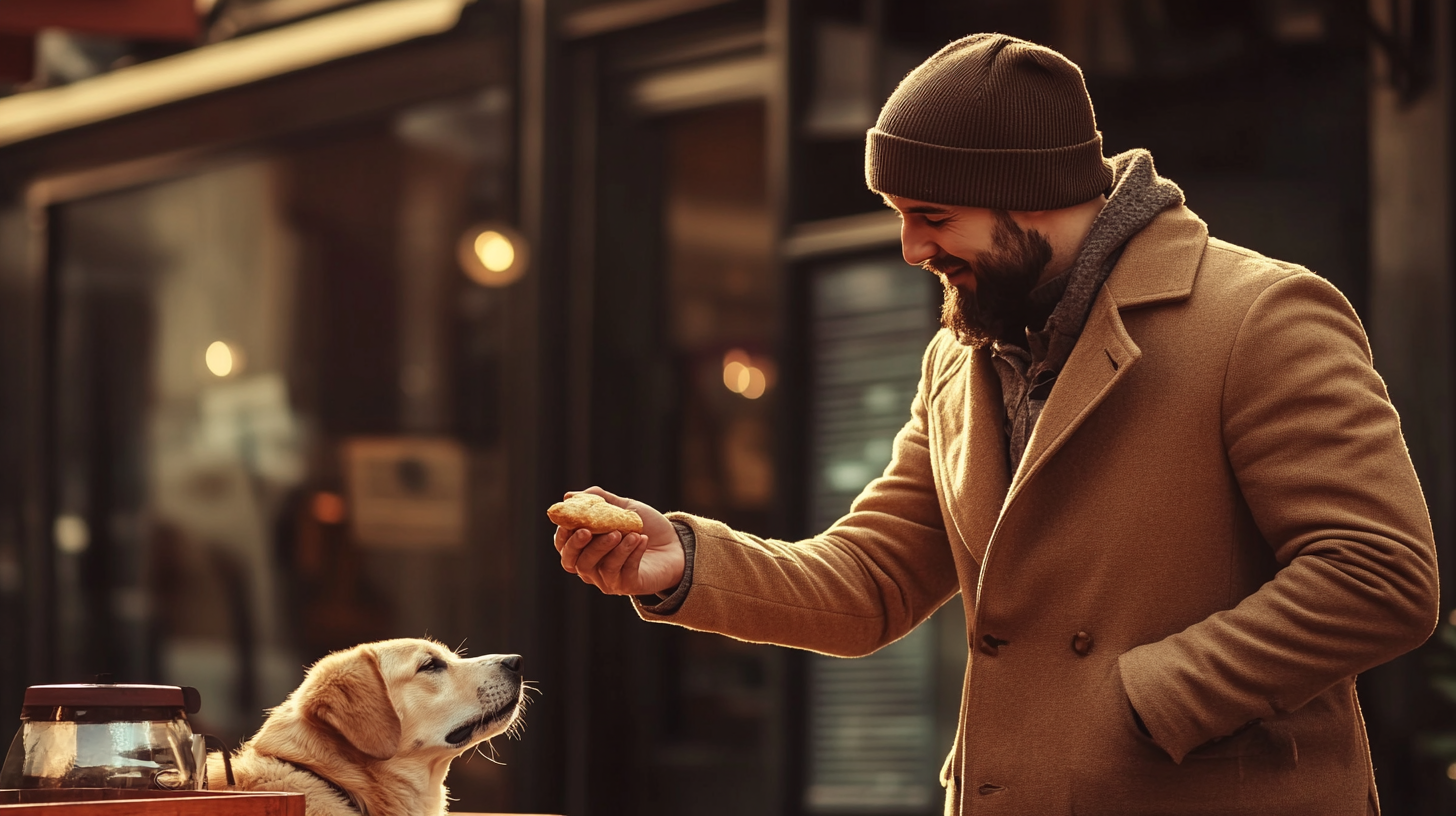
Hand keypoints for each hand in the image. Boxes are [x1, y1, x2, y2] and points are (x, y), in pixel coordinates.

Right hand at [552, 486, 684, 595]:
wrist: (676, 544)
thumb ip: (598, 501)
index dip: (562, 536)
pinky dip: (630, 553)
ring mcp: (608, 579)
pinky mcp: (627, 586)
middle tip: (589, 530)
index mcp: (585, 548)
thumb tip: (569, 497)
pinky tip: (641, 539)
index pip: (563, 547)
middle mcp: (592, 567)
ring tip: (628, 532)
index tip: (570, 522)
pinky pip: (622, 571)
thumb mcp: (623, 508)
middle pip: (573, 561)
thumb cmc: (644, 526)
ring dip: (609, 547)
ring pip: (597, 567)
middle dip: (578, 545)